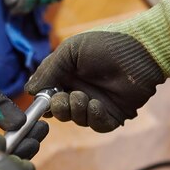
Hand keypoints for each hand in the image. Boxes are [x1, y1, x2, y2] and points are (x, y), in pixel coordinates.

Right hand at [26, 0, 169, 131]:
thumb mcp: (69, 51)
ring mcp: (96, 103)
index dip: (42, 99)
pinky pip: (97, 125)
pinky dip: (93, 117)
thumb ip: (48, 70)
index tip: (40, 99)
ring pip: (76, 119)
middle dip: (57, 107)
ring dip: (75, 110)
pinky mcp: (113, 115)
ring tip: (81, 97)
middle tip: (62, 98)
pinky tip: (95, 105)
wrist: (140, 50)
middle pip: (59, 110)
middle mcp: (80, 90)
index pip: (48, 93)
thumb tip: (29, 90)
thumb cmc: (105, 44)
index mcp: (68, 75)